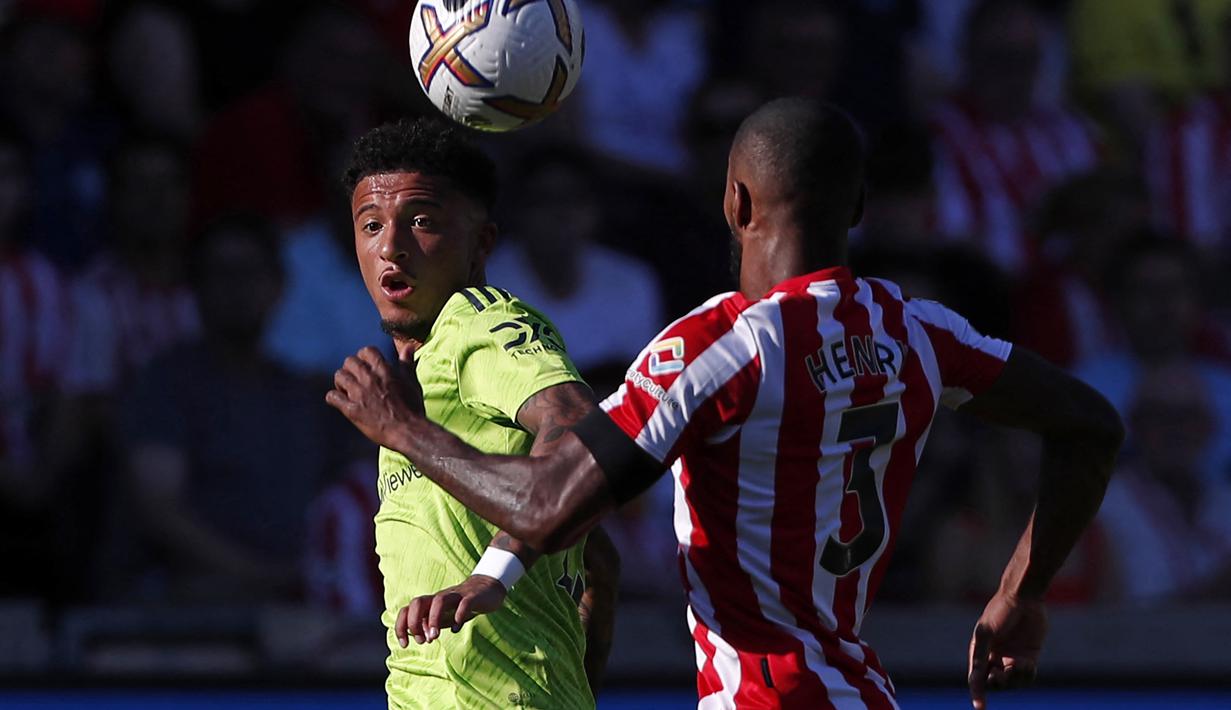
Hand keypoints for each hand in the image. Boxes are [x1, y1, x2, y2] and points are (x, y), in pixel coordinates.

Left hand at [326, 347, 423, 448]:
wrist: (408, 431)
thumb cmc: (412, 408)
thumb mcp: (412, 383)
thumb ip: (406, 364)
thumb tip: (408, 347)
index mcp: (384, 371)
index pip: (366, 351)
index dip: (364, 357)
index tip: (366, 365)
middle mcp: (369, 379)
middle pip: (350, 361)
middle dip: (351, 368)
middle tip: (355, 378)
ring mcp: (359, 394)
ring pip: (339, 376)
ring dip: (342, 382)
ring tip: (347, 390)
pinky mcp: (352, 410)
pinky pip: (333, 397)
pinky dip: (334, 398)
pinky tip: (340, 402)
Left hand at [395, 575, 508, 646]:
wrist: (487, 589)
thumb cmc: (461, 606)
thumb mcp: (444, 617)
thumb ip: (431, 626)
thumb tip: (423, 639)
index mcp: (430, 603)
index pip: (407, 610)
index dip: (401, 627)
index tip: (405, 645)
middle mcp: (440, 598)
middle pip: (418, 602)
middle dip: (414, 622)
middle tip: (423, 640)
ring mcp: (456, 596)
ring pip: (439, 601)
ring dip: (433, 619)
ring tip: (435, 637)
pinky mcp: (472, 597)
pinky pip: (464, 603)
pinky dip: (459, 615)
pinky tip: (456, 628)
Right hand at [968, 593, 1046, 708]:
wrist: (1023, 598)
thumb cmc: (1000, 612)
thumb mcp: (986, 633)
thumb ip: (980, 656)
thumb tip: (975, 680)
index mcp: (980, 652)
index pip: (977, 678)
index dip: (978, 693)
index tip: (980, 707)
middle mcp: (995, 657)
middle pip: (995, 683)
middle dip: (998, 683)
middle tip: (1002, 673)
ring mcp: (1012, 657)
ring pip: (1012, 682)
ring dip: (1015, 679)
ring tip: (1019, 665)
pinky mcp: (1029, 656)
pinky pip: (1027, 676)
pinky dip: (1027, 675)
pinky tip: (1028, 664)